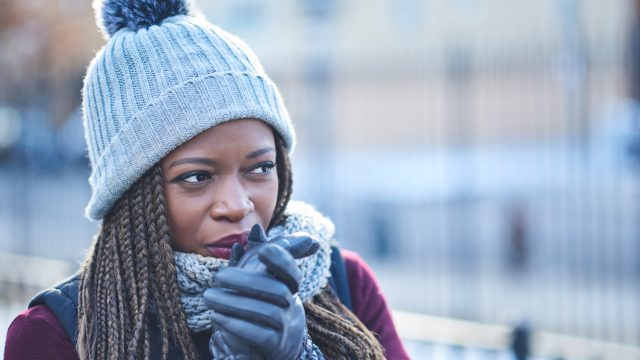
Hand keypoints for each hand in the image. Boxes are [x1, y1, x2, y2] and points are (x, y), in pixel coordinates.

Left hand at [205, 224, 318, 359]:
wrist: (275, 349)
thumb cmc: (265, 307)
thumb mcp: (263, 282)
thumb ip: (258, 257)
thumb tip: (255, 229)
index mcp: (290, 289)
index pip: (292, 271)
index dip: (282, 260)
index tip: (264, 250)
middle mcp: (292, 306)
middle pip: (277, 290)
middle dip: (246, 281)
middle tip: (218, 276)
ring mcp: (286, 328)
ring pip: (267, 312)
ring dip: (234, 303)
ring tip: (209, 297)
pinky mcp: (276, 346)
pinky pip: (260, 335)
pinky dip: (237, 325)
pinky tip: (216, 317)